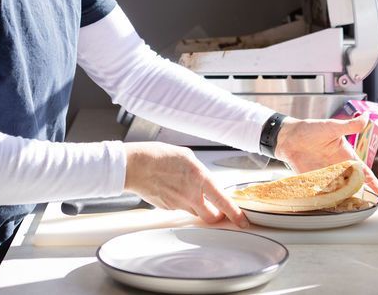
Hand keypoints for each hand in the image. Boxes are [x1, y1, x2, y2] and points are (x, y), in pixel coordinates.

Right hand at [123, 142, 248, 227]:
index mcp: (199, 178)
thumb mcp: (186, 156)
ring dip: (195, 205)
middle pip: (210, 216)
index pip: (223, 202)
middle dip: (216, 215)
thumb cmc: (157, 156)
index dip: (235, 214)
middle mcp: (191, 195)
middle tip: (216, 210)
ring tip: (183, 187)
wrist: (134, 166)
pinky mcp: (166, 208)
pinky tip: (170, 187)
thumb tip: (203, 180)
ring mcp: (178, 204)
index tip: (243, 221)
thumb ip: (199, 171)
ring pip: (194, 211)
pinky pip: (179, 208)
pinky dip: (179, 201)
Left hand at [273, 114, 377, 195]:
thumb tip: (366, 117)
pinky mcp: (314, 180)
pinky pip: (324, 192)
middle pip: (352, 183)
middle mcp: (337, 167)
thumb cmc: (310, 129)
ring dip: (344, 196)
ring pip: (340, 189)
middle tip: (363, 200)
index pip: (362, 169)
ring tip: (349, 204)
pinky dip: (328, 198)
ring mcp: (326, 175)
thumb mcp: (332, 127)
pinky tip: (331, 203)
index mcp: (345, 155)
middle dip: (358, 191)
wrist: (288, 137)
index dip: (371, 180)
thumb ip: (350, 126)